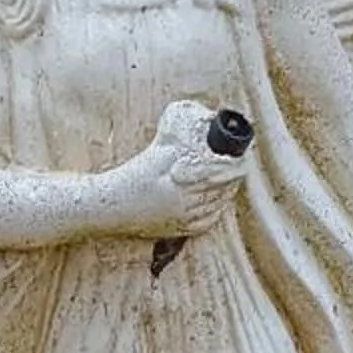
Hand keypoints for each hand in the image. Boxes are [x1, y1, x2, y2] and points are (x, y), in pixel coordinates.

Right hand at [107, 98, 251, 239]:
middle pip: (223, 190)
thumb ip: (180, 139)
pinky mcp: (177, 230)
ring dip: (228, 192)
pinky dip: (216, 211)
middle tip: (241, 166)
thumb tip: (205, 122)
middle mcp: (187, 203)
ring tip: (233, 181)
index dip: (235, 165)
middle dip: (234, 177)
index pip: (220, 173)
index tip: (243, 158)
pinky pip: (206, 223)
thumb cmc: (133, 176)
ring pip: (217, 206)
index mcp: (183, 181)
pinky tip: (218, 203)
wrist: (110, 206)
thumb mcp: (159, 152)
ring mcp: (183, 219)